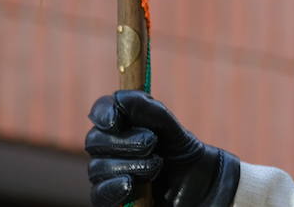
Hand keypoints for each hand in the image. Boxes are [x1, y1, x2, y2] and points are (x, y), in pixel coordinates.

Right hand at [86, 90, 239, 206]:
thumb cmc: (182, 152)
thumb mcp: (173, 129)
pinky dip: (114, 187)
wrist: (198, 185)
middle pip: (95, 140)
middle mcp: (110, 148)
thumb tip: (121, 98)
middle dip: (123, 141)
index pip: (102, 111)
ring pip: (98, 167)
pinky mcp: (112, 198)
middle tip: (151, 142)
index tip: (114, 120)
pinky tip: (130, 185)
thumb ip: (152, 112)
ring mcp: (108, 173)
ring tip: (156, 166)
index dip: (104, 112)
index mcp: (123, 124)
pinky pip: (99, 194)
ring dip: (129, 165)